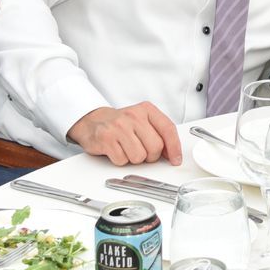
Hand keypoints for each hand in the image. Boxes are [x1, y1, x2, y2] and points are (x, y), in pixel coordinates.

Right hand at [67, 103, 181, 165]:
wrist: (94, 121)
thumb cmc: (121, 124)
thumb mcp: (143, 121)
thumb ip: (159, 133)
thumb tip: (173, 153)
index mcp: (147, 110)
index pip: (168, 129)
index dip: (175, 147)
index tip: (176, 159)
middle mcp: (134, 116)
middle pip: (155, 147)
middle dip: (150, 155)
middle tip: (141, 150)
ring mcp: (119, 127)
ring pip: (139, 156)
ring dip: (134, 158)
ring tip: (127, 148)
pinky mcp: (106, 138)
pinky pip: (122, 160)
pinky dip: (120, 160)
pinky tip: (116, 150)